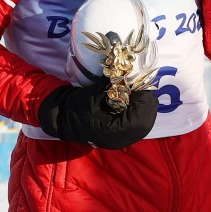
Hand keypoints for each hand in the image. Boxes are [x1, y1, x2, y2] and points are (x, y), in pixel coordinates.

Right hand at [38, 82, 157, 149]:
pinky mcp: (126, 134)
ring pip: (147, 121)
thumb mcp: (91, 96)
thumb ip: (111, 86)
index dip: (143, 101)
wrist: (62, 119)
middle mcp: (121, 140)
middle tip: (141, 85)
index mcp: (112, 134)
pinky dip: (142, 109)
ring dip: (146, 105)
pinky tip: (135, 99)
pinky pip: (142, 122)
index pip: (138, 120)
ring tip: (138, 91)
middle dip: (147, 101)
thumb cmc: (75, 108)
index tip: (140, 84)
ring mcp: (125, 139)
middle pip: (147, 121)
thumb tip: (126, 71)